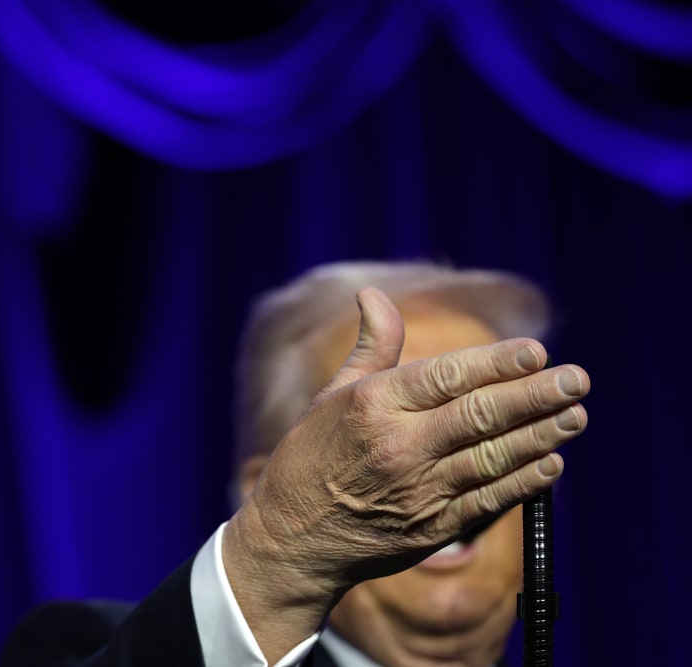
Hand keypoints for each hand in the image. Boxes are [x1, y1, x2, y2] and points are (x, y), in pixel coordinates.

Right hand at [222, 287, 588, 660]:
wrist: (291, 537)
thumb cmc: (312, 455)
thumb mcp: (332, 394)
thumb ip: (371, 347)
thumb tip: (373, 294)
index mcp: (373, 405)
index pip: (447, 376)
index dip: (496, 362)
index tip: (537, 350)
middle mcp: (399, 445)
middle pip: (479, 415)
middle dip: (534, 395)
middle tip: (577, 378)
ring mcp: (418, 490)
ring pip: (492, 458)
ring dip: (539, 436)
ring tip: (576, 415)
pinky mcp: (431, 528)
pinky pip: (488, 501)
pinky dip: (523, 482)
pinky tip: (551, 463)